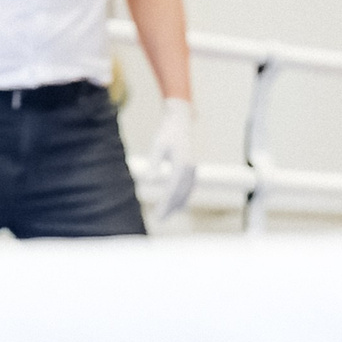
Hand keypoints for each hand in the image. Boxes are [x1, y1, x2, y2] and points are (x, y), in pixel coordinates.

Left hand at [146, 97, 197, 220]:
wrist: (180, 122)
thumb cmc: (167, 133)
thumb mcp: (157, 145)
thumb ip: (154, 163)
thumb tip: (148, 180)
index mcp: (182, 163)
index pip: (173, 189)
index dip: (166, 204)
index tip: (158, 214)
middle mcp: (190, 168)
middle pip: (181, 194)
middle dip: (171, 208)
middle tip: (159, 220)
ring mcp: (193, 169)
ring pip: (187, 192)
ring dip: (177, 205)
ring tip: (165, 216)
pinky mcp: (192, 169)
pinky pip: (189, 188)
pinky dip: (183, 198)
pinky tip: (175, 206)